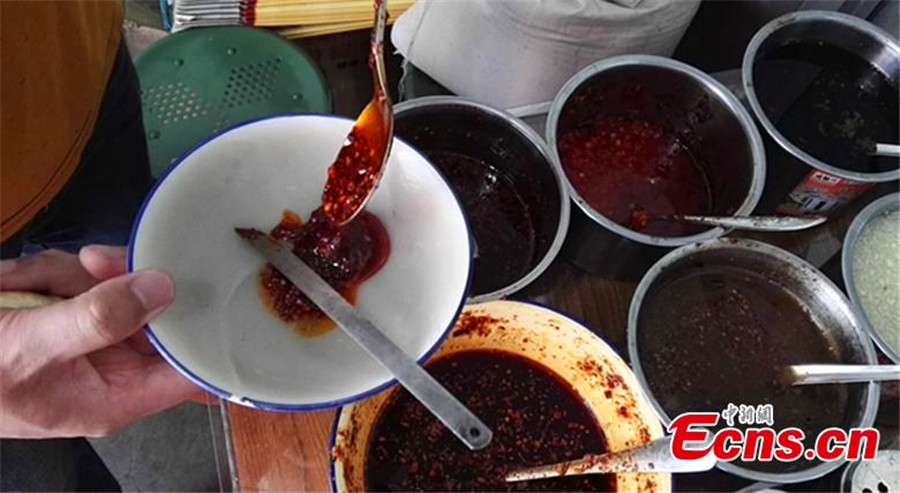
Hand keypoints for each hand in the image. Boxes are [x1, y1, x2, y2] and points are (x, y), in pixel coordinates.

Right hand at [0, 246, 204, 437]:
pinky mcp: (69, 312)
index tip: (227, 295)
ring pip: (113, 284)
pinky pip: (78, 277)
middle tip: (81, 269)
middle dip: (113, 282)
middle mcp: (113, 367)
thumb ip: (98, 318)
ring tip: (20, 290)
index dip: (212, 338)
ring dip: (63, 277)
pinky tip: (14, 286)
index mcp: (118, 395)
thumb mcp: (33, 348)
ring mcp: (91, 336)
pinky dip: (43, 274)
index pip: (190, 373)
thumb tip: (162, 289)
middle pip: (154, 311)